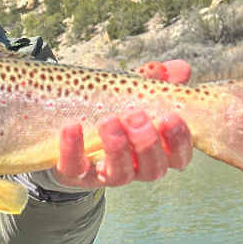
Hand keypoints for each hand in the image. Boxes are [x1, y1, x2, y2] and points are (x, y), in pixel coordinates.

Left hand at [51, 59, 192, 187]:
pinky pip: (73, 166)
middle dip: (147, 143)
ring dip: (117, 148)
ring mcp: (103, 174)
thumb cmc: (107, 115)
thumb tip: (180, 68)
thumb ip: (151, 83)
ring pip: (119, 175)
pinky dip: (73, 147)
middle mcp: (134, 168)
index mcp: (153, 152)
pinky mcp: (73, 174)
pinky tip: (73, 126)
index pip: (178, 157)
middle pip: (152, 169)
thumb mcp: (128, 95)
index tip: (171, 117)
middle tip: (136, 116)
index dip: (179, 141)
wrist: (62, 132)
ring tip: (109, 121)